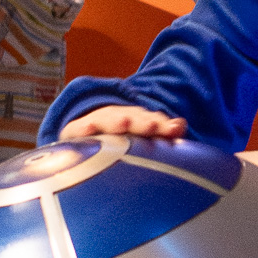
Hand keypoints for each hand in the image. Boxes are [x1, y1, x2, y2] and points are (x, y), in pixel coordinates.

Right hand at [59, 104, 186, 140]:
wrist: (84, 132)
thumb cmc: (120, 139)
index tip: (174, 129)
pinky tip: (86, 130)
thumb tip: (181, 125)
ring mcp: (98, 123)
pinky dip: (83, 129)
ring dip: (116, 121)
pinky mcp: (76, 131)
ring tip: (123, 123)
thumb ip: (162, 132)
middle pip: (131, 118)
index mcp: (136, 120)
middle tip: (152, 126)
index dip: (162, 125)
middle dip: (142, 122)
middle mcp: (118, 118)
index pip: (152, 120)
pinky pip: (78, 130)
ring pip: (107, 120)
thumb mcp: (141, 135)